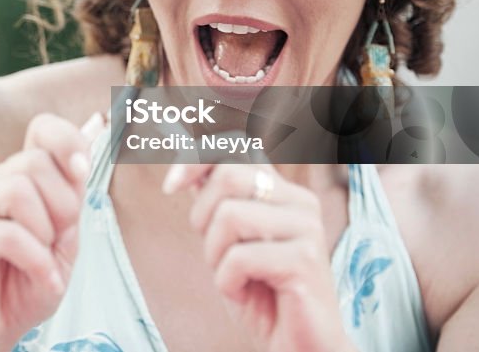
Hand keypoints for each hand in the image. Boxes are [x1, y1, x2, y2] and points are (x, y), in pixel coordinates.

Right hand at [0, 112, 100, 351]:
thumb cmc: (29, 282)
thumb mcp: (67, 240)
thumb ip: (73, 199)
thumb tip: (81, 159)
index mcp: (23, 177)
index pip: (42, 128)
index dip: (67, 141)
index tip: (82, 172)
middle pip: (34, 162)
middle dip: (62, 204)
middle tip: (59, 239)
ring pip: (17, 189)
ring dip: (45, 230)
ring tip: (45, 257)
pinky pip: (7, 233)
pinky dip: (36, 259)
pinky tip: (43, 277)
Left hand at [163, 164, 356, 351]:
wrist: (300, 347)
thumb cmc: (262, 294)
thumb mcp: (229, 242)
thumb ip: (215, 201)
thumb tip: (182, 162)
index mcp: (282, 191)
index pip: (237, 147)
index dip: (197, 158)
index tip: (171, 186)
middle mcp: (300, 201)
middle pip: (229, 176)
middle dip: (203, 217)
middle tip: (217, 253)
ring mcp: (307, 228)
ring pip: (230, 215)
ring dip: (215, 254)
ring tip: (234, 276)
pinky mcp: (305, 260)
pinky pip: (239, 257)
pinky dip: (227, 281)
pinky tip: (245, 292)